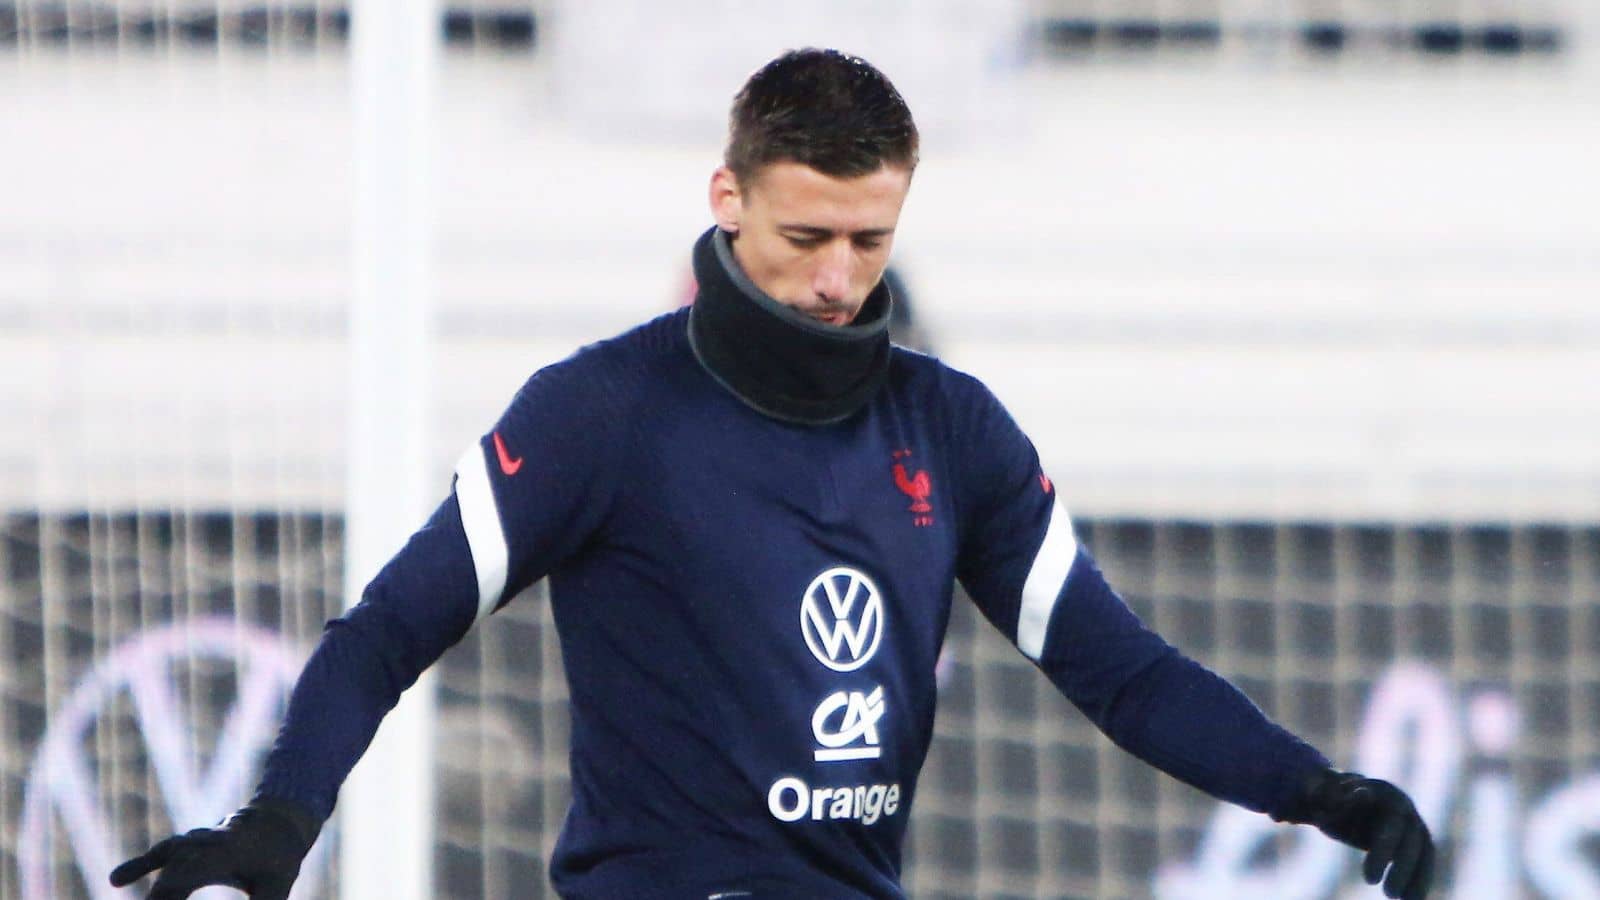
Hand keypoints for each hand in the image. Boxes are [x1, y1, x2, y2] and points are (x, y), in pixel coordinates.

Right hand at [109, 797, 319, 899]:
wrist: (279, 820)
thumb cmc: (279, 856)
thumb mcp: (278, 883)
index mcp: (222, 855)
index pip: (183, 880)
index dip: (168, 898)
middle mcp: (201, 846)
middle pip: (168, 878)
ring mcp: (191, 843)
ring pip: (161, 863)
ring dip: (143, 882)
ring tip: (118, 882)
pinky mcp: (186, 846)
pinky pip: (159, 856)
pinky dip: (140, 866)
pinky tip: (116, 879)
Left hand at [1291, 769, 1433, 899]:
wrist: (1343, 798)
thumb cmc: (1323, 798)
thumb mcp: (1310, 800)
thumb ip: (1296, 808)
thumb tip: (1277, 816)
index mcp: (1375, 789)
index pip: (1385, 819)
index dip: (1381, 846)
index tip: (1369, 876)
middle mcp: (1400, 804)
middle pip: (1408, 837)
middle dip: (1399, 866)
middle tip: (1385, 892)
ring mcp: (1411, 821)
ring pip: (1422, 851)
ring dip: (1416, 877)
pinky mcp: (1415, 840)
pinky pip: (1424, 861)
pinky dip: (1420, 880)